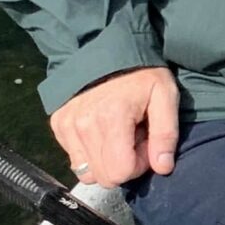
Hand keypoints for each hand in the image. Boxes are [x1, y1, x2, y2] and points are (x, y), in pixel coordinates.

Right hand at [49, 66, 178, 187]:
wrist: (106, 48)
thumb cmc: (141, 73)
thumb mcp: (165, 96)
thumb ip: (166, 134)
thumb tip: (163, 168)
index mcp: (111, 119)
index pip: (120, 172)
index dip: (139, 165)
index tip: (147, 144)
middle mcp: (83, 125)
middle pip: (103, 176)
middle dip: (124, 165)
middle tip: (135, 140)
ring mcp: (67, 126)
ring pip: (86, 172)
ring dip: (106, 160)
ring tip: (119, 136)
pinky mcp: (58, 124)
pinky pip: (74, 158)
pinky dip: (90, 152)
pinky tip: (103, 131)